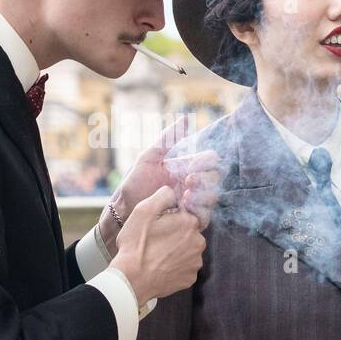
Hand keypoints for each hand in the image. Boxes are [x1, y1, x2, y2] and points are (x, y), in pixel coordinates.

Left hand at [100, 116, 221, 254]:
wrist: (125, 210)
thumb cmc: (135, 183)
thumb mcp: (149, 158)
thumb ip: (167, 139)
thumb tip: (185, 118)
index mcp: (187, 167)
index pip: (211, 160)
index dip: (206, 162)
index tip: (190, 167)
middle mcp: (193, 185)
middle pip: (215, 178)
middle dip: (205, 179)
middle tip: (187, 182)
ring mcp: (193, 203)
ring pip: (213, 197)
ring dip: (202, 196)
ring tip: (183, 197)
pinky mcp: (189, 221)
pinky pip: (205, 217)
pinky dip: (198, 212)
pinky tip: (183, 210)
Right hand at [109, 186, 205, 305]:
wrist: (132, 279)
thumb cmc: (136, 244)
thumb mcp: (144, 210)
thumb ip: (163, 195)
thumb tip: (173, 192)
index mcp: (190, 222)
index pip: (185, 213)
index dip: (170, 217)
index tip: (158, 225)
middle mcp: (199, 242)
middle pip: (188, 232)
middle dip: (175, 233)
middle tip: (155, 240)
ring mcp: (195, 262)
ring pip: (187, 250)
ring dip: (176, 250)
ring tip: (156, 254)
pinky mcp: (190, 278)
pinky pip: (184, 267)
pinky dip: (175, 266)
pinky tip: (160, 266)